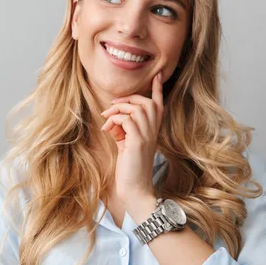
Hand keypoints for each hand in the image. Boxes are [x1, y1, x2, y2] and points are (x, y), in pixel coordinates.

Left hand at [100, 71, 164, 205]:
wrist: (134, 189)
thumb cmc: (130, 167)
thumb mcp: (126, 143)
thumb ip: (123, 128)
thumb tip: (112, 117)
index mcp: (153, 130)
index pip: (159, 104)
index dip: (158, 89)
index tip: (158, 75)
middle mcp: (154, 131)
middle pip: (146, 102)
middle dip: (127, 99)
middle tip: (111, 107)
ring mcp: (148, 135)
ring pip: (136, 108)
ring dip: (117, 110)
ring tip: (106, 120)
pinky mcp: (138, 141)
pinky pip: (127, 119)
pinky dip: (115, 120)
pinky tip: (108, 131)